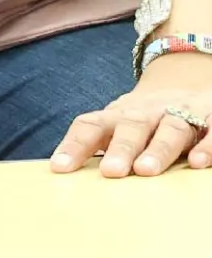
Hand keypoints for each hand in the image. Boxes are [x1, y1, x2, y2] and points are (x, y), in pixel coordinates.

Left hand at [51, 56, 211, 176]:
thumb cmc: (142, 122)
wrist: (184, 84)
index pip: (91, 126)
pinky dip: (207, 144)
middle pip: (132, 127)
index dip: (75, 145)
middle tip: (111, 172)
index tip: (60, 168)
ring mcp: (181, 113)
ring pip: (170, 128)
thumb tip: (63, 174)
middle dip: (121, 148)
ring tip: (147, 170)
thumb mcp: (117, 127)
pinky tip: (198, 163)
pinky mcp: (211, 117)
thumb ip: (97, 147)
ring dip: (158, 148)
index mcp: (118, 116)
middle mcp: (148, 112)